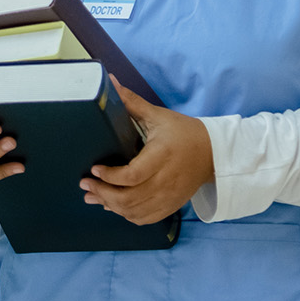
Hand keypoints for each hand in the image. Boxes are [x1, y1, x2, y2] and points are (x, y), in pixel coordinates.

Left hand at [82, 84, 213, 224]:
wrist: (214, 154)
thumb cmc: (184, 132)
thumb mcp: (159, 115)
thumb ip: (132, 102)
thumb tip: (110, 82)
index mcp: (161, 156)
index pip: (132, 175)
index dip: (109, 177)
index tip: (94, 169)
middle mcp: (165, 180)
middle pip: (129, 198)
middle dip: (102, 193)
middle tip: (85, 184)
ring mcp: (169, 196)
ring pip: (134, 211)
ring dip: (110, 206)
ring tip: (92, 196)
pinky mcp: (171, 205)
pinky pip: (145, 218)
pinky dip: (126, 214)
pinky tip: (113, 206)